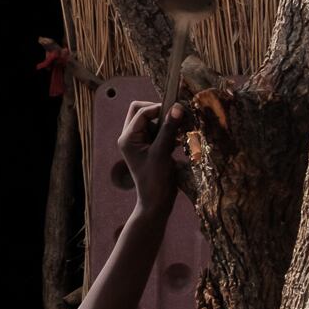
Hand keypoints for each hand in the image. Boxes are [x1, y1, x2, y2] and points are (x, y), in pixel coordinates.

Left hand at [121, 99, 186, 215]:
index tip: (178, 110)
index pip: (142, 112)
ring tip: (180, 133)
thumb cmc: (155, 180)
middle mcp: (131, 137)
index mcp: (128, 138)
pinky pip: (158, 132)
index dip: (160, 109)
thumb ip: (169, 129)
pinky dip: (169, 133)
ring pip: (152, 121)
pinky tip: (179, 141)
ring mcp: (140, 142)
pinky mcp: (150, 148)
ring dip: (166, 124)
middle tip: (176, 118)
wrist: (156, 202)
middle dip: (160, 113)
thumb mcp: (161, 152)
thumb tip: (177, 107)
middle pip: (143, 112)